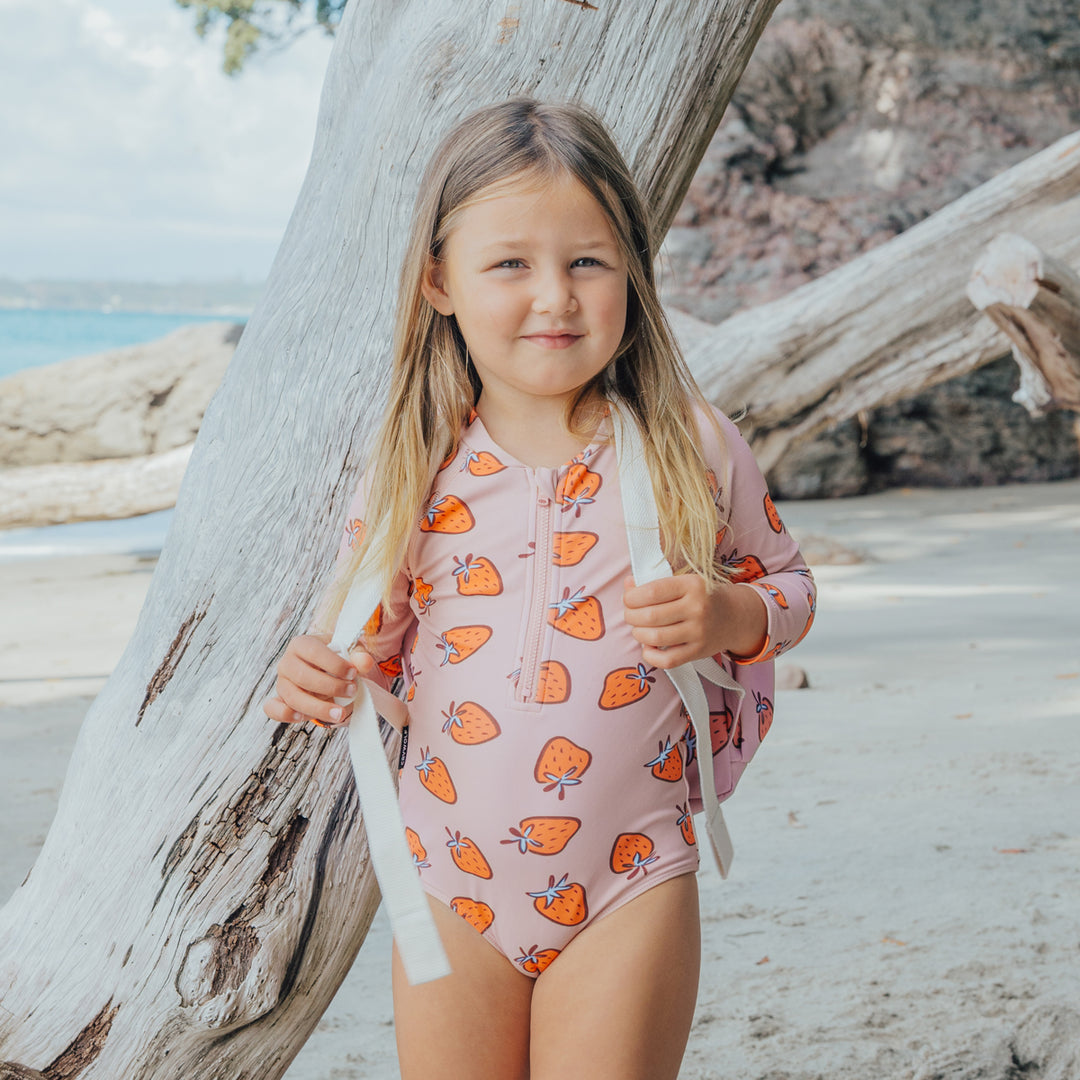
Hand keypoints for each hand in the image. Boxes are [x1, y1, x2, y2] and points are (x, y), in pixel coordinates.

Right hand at [262, 632, 375, 727]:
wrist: (330, 672)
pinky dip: (285, 714)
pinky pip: (273, 708)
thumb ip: (359, 656)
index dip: (335, 664)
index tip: (353, 673)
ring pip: (293, 697)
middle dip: (330, 687)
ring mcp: (282, 682)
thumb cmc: (340, 659)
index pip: (314, 652)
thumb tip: (364, 662)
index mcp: (302, 644)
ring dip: (317, 707)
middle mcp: (287, 662)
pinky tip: (302, 718)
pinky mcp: (280, 700)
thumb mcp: (352, 653)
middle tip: (352, 691)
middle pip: (303, 676)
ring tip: (339, 713)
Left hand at [622, 576, 767, 668]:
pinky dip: (650, 655)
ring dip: (638, 634)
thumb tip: (628, 584)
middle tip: (630, 615)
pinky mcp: (699, 652)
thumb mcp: (683, 582)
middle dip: (631, 616)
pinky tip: (649, 646)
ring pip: (655, 637)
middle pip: (650, 616)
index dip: (631, 597)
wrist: (735, 616)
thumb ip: (655, 583)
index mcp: (692, 584)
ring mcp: (699, 631)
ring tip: (639, 629)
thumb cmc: (701, 596)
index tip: (628, 599)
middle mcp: (697, 608)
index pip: (651, 592)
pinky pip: (667, 660)